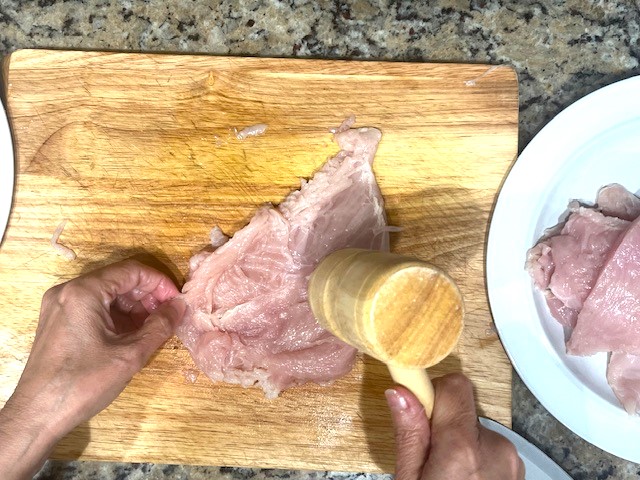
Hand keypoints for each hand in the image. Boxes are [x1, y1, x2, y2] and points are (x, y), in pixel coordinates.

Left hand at [0, 259, 184, 479]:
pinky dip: (117, 316)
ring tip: (155, 327)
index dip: (159, 283)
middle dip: (147, 295)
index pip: (131, 271)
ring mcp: (60, 307)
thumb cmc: (83, 383)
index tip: (177, 302)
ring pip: (106, 294)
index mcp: (84, 292)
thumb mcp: (130, 355)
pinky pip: (94, 308)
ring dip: (134, 306)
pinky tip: (133, 334)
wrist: (37, 415)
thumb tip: (180, 306)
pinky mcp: (58, 322)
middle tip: (168, 316)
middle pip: (118, 280)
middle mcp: (68, 292)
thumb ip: (160, 326)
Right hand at [386, 373, 524, 479]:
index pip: (454, 385)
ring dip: (462, 447)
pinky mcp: (518, 471)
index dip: (433, 393)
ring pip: (476, 432)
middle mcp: (495, 448)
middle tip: (429, 458)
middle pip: (462, 411)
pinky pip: (492, 450)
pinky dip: (478, 462)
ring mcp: (512, 461)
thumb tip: (400, 392)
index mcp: (463, 448)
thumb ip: (409, 436)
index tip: (418, 406)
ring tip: (449, 476)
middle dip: (443, 426)